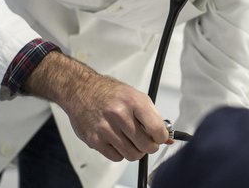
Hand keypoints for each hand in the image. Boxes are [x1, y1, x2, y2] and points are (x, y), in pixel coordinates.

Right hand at [24, 51, 168, 160]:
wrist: (81, 91)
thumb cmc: (109, 93)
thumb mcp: (135, 96)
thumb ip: (152, 116)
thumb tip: (167, 136)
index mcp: (133, 101)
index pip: (156, 128)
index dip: (162, 137)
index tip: (161, 137)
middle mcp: (119, 114)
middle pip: (145, 145)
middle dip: (150, 146)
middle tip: (148, 142)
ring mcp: (106, 129)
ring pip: (132, 154)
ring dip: (136, 151)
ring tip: (133, 141)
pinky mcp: (95, 140)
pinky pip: (116, 157)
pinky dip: (121, 153)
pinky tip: (118, 141)